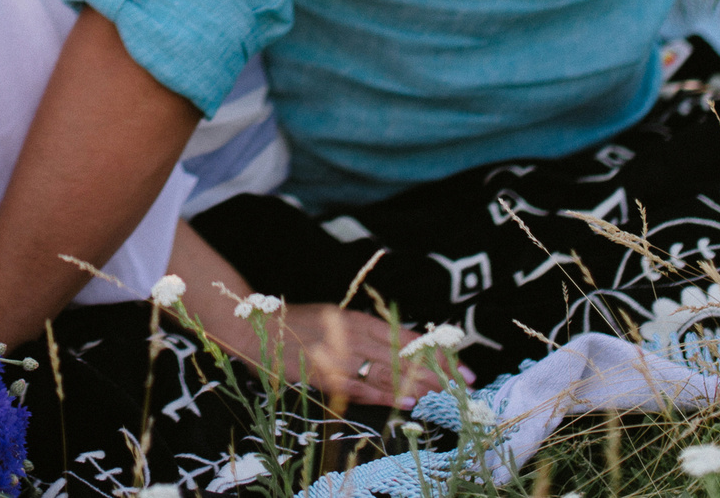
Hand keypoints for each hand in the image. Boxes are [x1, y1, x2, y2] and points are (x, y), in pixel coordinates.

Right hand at [264, 304, 450, 410]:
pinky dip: (387, 394)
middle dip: (438, 369)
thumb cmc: (295, 325)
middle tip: (464, 383)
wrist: (254, 329)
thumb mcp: (334, 319)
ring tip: (446, 394)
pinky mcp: (326, 375)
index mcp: (356, 318)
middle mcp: (353, 334)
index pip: (406, 335)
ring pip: (389, 370)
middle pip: (404, 354)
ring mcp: (340, 355)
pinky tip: (409, 400)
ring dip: (420, 383)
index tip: (460, 362)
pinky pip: (363, 387)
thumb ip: (362, 332)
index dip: (435, 349)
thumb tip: (396, 346)